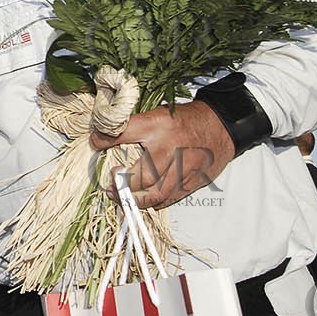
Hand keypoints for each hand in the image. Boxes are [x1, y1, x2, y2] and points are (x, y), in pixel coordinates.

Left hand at [92, 101, 234, 210]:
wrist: (222, 125)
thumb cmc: (185, 120)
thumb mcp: (156, 114)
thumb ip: (132, 126)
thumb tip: (102, 135)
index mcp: (159, 124)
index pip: (124, 131)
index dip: (104, 138)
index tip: (95, 143)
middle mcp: (171, 147)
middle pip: (141, 176)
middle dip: (122, 185)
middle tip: (111, 183)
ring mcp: (184, 167)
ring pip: (155, 194)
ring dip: (134, 200)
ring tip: (120, 197)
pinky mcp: (194, 181)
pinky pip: (169, 199)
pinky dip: (153, 202)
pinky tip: (142, 199)